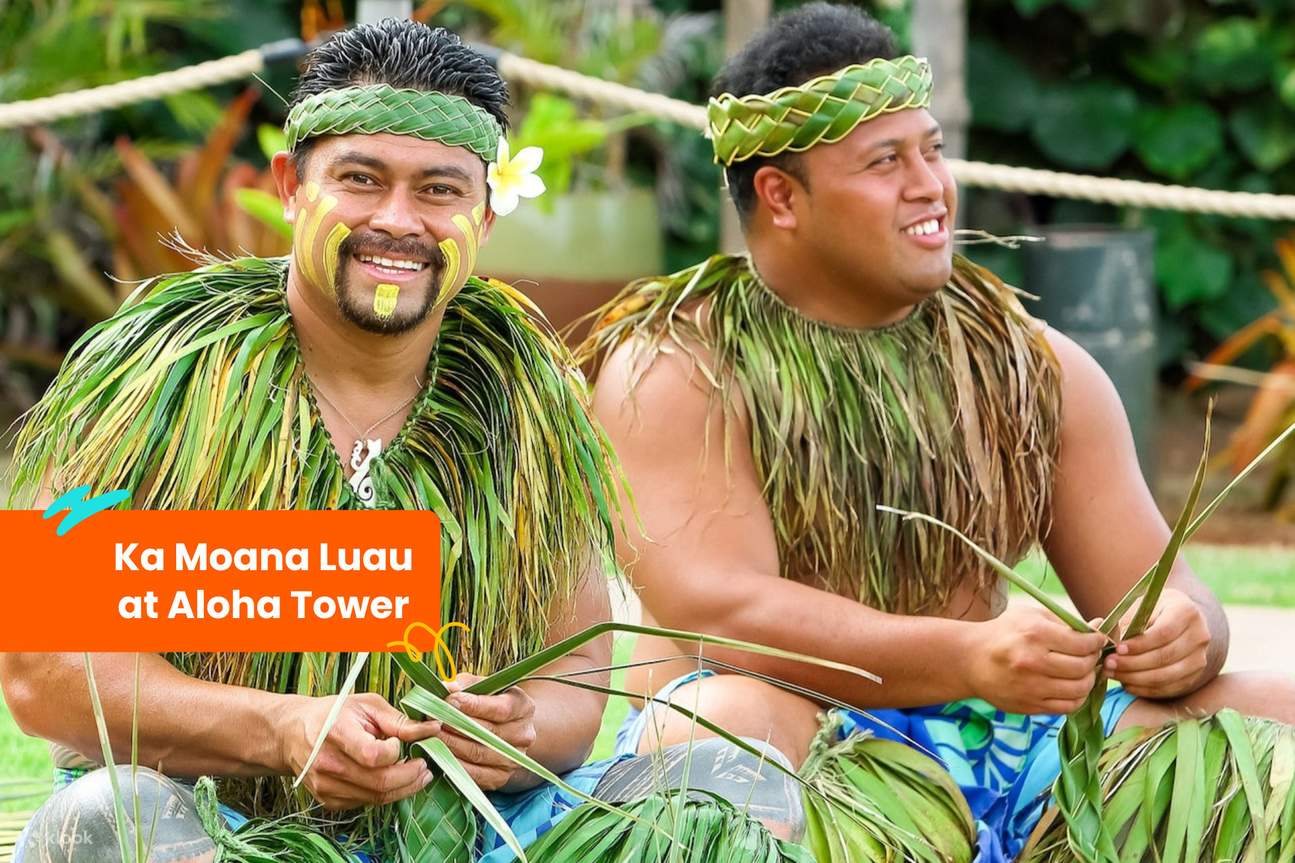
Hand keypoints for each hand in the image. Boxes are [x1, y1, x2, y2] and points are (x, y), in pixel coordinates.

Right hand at [280, 692, 439, 810]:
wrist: (294, 733)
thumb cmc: (335, 713)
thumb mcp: (367, 704)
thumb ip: (399, 720)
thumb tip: (433, 728)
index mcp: (335, 732)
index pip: (372, 755)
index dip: (394, 752)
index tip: (401, 743)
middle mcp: (327, 763)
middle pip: (379, 782)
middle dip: (410, 776)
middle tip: (425, 766)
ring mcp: (325, 785)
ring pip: (375, 798)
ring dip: (403, 788)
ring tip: (417, 773)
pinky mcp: (328, 800)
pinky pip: (365, 803)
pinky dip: (385, 794)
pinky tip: (393, 780)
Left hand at [438, 674, 536, 790]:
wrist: (505, 731)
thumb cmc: (490, 704)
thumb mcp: (483, 687)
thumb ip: (466, 685)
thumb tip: (449, 688)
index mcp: (524, 708)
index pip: (501, 709)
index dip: (474, 705)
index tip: (450, 700)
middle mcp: (523, 735)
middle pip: (488, 733)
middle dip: (457, 725)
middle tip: (433, 719)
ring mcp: (513, 759)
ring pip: (478, 754)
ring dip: (452, 744)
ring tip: (432, 735)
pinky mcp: (500, 778)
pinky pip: (474, 774)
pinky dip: (454, 764)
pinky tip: (439, 754)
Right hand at [968, 605, 1107, 714]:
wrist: (970, 660)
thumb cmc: (1004, 632)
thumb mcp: (1030, 616)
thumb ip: (1065, 621)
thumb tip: (1100, 627)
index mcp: (1034, 634)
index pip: (1082, 643)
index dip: (1096, 642)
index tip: (1096, 640)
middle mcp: (1032, 661)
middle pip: (1083, 667)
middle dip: (1094, 661)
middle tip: (1090, 656)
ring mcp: (1030, 687)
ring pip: (1079, 690)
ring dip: (1088, 680)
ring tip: (1083, 672)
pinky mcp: (1028, 705)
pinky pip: (1067, 707)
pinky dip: (1076, 697)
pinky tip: (1071, 686)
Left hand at [1105, 587, 1210, 698]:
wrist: (1177, 621)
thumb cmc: (1153, 612)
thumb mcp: (1141, 608)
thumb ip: (1127, 623)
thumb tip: (1109, 642)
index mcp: (1186, 612)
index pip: (1163, 633)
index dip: (1139, 644)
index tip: (1118, 649)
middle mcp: (1199, 636)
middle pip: (1165, 656)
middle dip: (1132, 663)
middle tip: (1108, 664)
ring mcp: (1200, 658)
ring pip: (1166, 676)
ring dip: (1135, 678)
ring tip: (1112, 673)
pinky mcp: (1195, 676)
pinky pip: (1168, 688)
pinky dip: (1145, 688)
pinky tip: (1126, 683)